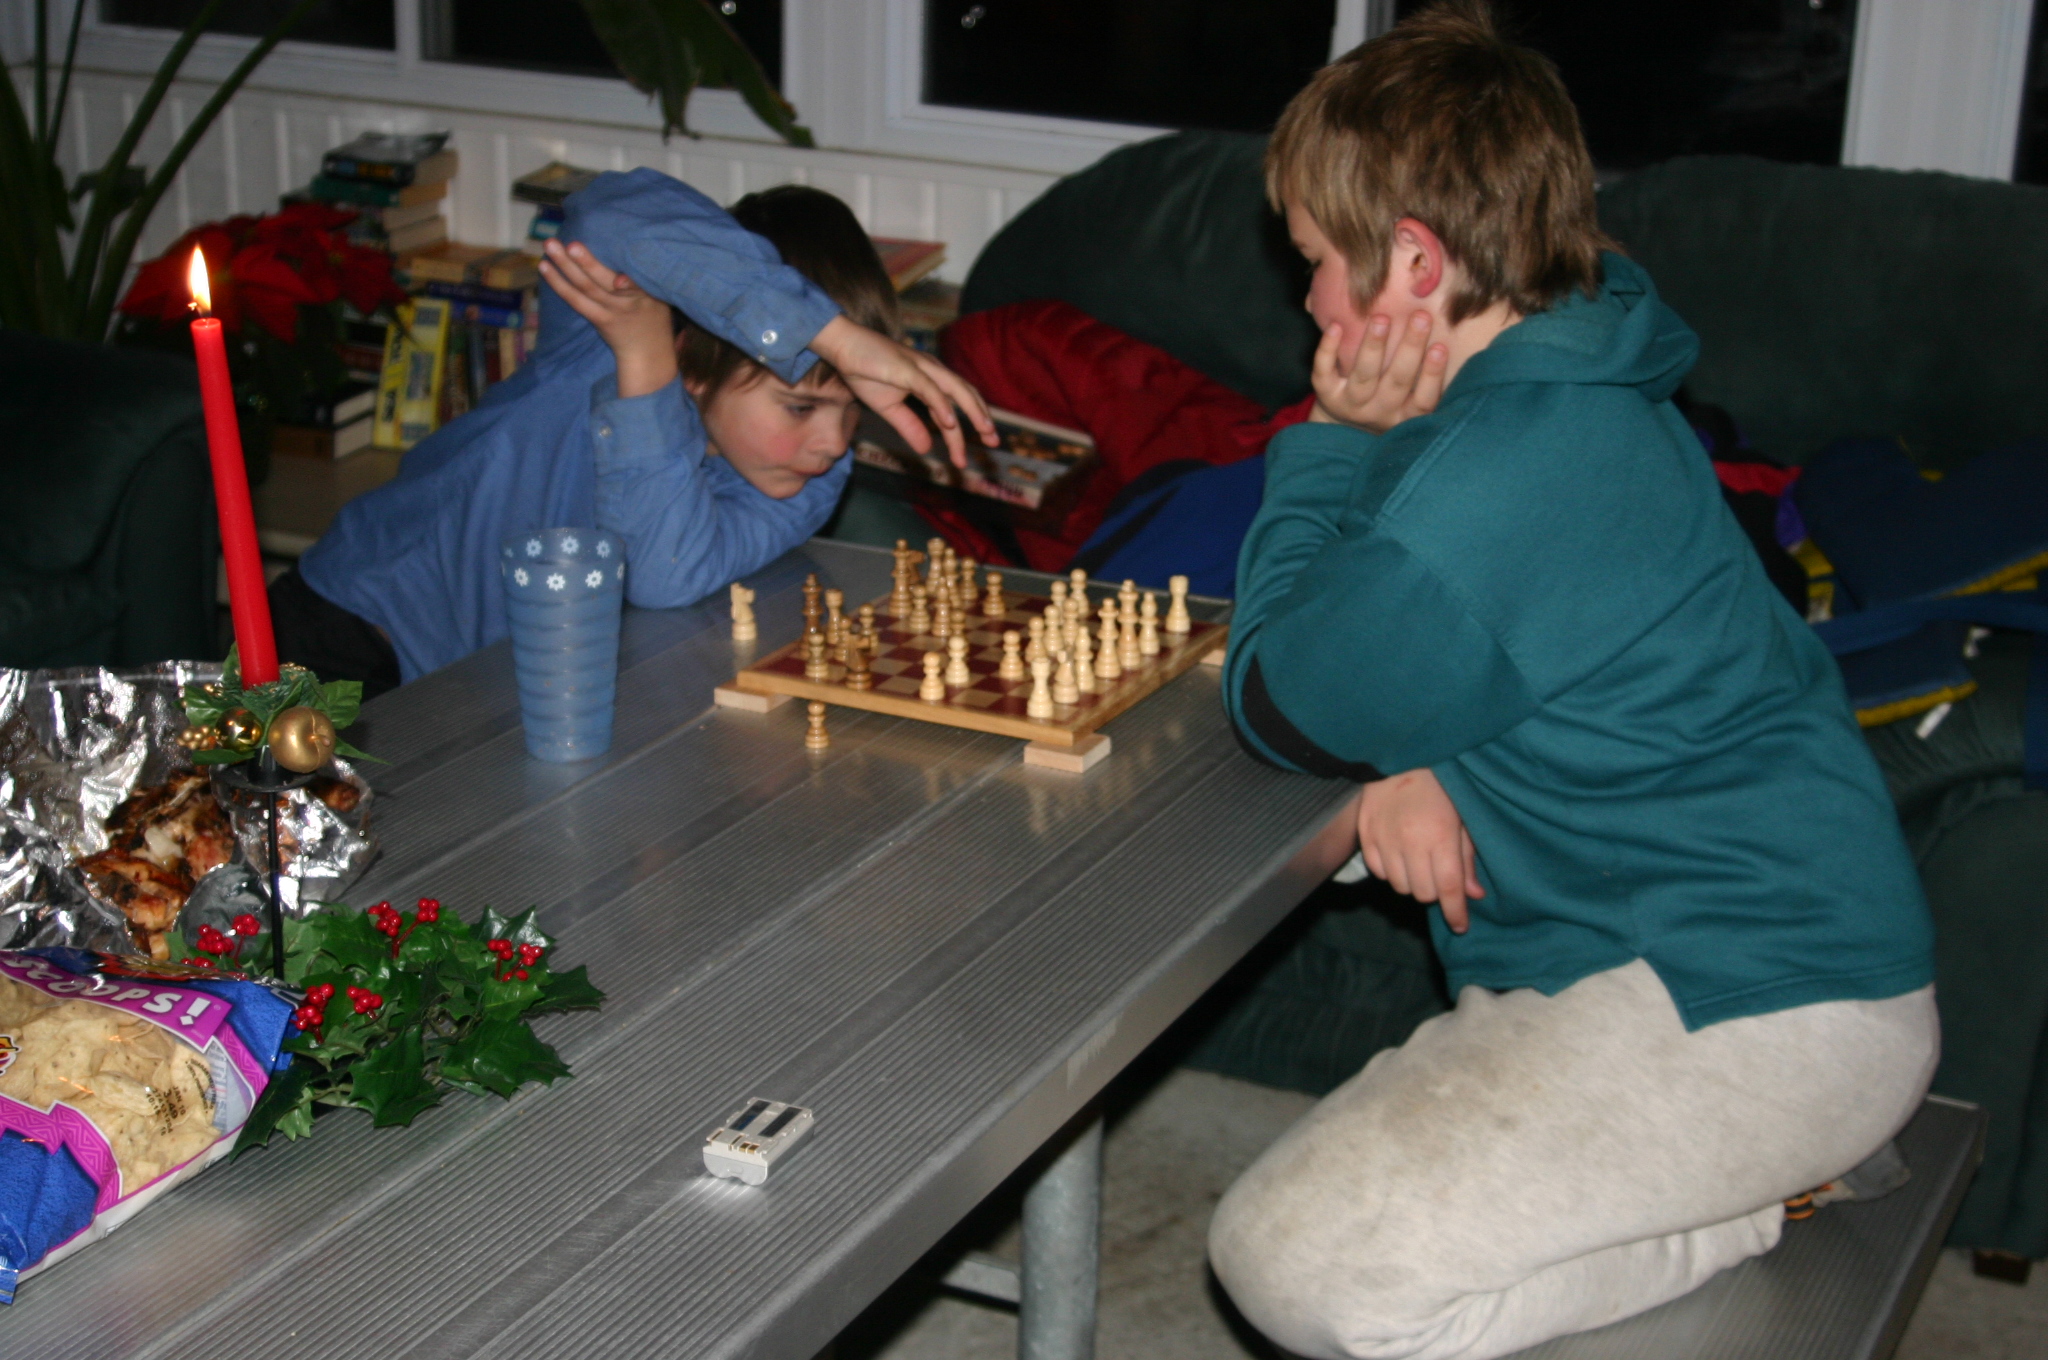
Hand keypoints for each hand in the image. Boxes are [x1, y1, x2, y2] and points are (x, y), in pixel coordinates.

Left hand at [540, 239, 677, 398]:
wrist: (648, 354)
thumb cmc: (653, 317)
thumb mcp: (659, 298)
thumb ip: (641, 282)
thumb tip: (619, 276)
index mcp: (646, 292)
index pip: (634, 274)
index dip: (624, 270)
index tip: (610, 261)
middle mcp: (628, 301)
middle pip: (604, 277)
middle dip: (587, 260)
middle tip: (571, 244)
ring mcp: (611, 311)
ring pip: (586, 287)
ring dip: (566, 265)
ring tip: (550, 246)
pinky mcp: (599, 319)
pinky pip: (576, 300)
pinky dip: (559, 284)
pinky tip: (545, 267)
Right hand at [809, 315, 998, 466]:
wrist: (844, 347)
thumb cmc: (865, 372)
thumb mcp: (888, 408)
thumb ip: (909, 427)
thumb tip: (927, 450)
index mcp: (930, 381)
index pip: (953, 408)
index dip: (963, 432)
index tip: (968, 457)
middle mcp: (932, 372)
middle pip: (964, 396)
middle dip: (981, 418)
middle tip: (994, 442)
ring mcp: (921, 368)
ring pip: (955, 389)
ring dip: (972, 410)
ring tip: (984, 430)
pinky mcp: (906, 368)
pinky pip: (929, 388)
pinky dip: (941, 405)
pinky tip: (950, 422)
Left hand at [1308, 310, 1447, 434]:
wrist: (1343, 428)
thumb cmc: (1389, 402)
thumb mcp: (1410, 401)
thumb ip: (1426, 379)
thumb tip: (1449, 332)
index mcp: (1406, 415)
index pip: (1424, 399)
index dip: (1432, 375)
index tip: (1441, 347)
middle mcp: (1380, 412)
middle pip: (1397, 382)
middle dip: (1410, 348)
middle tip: (1420, 316)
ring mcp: (1352, 405)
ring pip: (1364, 376)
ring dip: (1373, 346)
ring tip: (1381, 318)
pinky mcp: (1327, 395)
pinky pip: (1324, 373)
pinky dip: (1327, 350)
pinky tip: (1336, 326)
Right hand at [1354, 768, 1483, 932]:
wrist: (1401, 755)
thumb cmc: (1440, 785)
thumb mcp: (1463, 817)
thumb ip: (1467, 857)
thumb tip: (1473, 894)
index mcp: (1440, 835)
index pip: (1447, 888)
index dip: (1455, 913)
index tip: (1460, 926)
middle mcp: (1410, 841)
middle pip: (1423, 893)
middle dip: (1435, 891)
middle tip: (1440, 874)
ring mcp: (1384, 838)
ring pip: (1400, 886)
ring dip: (1412, 882)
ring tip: (1419, 862)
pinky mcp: (1365, 834)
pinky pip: (1379, 871)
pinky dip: (1391, 870)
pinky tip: (1399, 853)